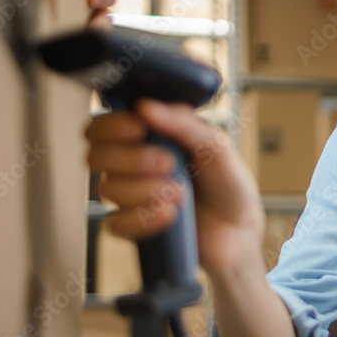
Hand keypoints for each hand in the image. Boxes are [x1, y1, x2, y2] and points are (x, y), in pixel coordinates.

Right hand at [86, 100, 268, 276]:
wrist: (240, 228)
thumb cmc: (227, 181)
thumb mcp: (215, 145)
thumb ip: (183, 124)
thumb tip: (145, 107)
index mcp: (147, 137)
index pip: (103, 126)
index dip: (112, 126)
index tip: (139, 128)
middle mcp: (131, 164)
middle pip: (96, 155)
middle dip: (131, 159)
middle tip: (169, 164)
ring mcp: (130, 197)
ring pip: (107, 188)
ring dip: (145, 190)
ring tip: (180, 194)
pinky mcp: (134, 228)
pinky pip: (116, 224)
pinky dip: (144, 220)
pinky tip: (170, 216)